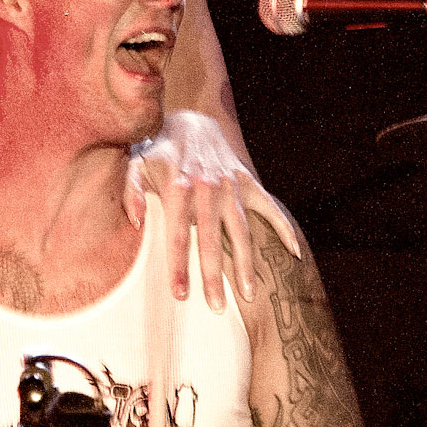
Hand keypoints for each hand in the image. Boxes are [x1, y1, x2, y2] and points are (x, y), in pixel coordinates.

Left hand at [123, 111, 299, 311]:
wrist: (191, 119)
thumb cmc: (158, 150)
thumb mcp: (134, 163)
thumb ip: (131, 190)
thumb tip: (134, 221)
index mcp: (178, 188)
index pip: (177, 235)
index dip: (179, 266)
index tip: (181, 295)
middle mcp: (207, 189)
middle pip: (212, 239)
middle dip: (214, 275)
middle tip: (216, 307)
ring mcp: (231, 186)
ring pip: (242, 230)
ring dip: (245, 263)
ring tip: (249, 294)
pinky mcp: (248, 183)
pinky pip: (270, 208)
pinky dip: (284, 228)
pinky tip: (295, 254)